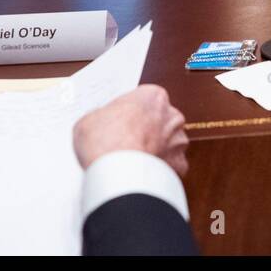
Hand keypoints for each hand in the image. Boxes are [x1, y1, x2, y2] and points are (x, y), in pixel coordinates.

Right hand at [73, 84, 187, 176]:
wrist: (118, 171)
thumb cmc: (106, 140)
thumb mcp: (90, 119)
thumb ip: (103, 118)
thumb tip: (100, 125)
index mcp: (153, 96)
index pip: (144, 102)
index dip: (130, 114)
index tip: (119, 124)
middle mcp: (172, 116)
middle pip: (160, 122)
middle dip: (147, 132)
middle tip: (126, 144)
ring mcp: (178, 141)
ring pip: (169, 145)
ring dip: (156, 151)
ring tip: (133, 162)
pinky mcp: (179, 165)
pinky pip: (171, 167)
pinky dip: (160, 171)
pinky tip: (143, 174)